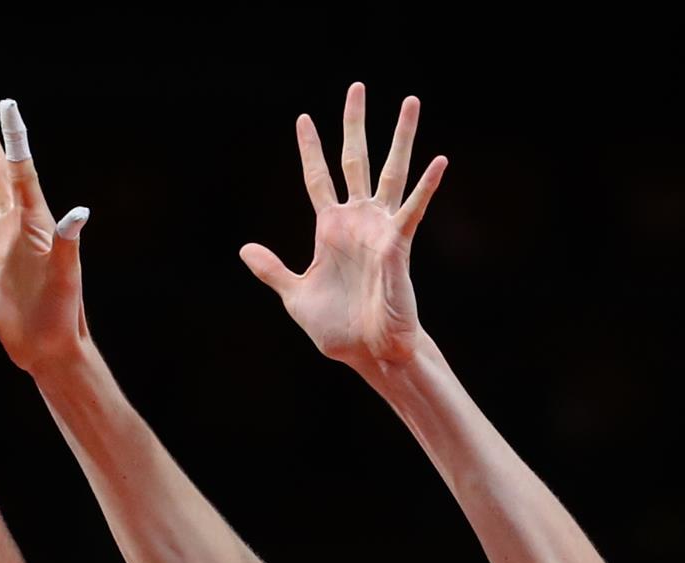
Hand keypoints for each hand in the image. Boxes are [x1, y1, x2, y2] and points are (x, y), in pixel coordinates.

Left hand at [239, 83, 447, 370]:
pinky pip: (413, 210)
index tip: (304, 118)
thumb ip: (272, 270)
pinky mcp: (398, 245)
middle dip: (355, 125)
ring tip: (410, 101)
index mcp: (330, 230)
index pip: (318, 178)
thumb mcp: (294, 294)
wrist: (368, 352)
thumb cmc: (337, 328)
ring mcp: (379, 230)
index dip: (311, 149)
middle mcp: (357, 222)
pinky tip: (439, 160)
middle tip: (356, 88)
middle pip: (354, 161)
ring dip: (400, 138)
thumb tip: (244, 249)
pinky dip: (427, 186)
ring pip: (390, 173)